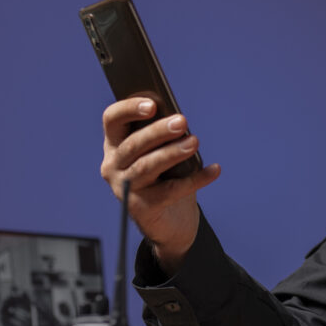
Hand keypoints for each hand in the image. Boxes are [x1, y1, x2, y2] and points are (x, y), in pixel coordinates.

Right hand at [101, 97, 220, 272]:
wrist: (169, 221)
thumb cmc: (166, 176)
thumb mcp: (162, 151)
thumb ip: (164, 136)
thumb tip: (179, 121)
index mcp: (115, 143)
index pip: (112, 119)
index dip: (128, 109)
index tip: (152, 104)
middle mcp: (113, 165)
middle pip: (133, 144)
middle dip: (158, 131)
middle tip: (182, 121)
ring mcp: (124, 187)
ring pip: (146, 166)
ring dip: (172, 153)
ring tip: (194, 143)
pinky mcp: (140, 208)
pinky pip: (169, 191)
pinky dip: (195, 179)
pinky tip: (214, 170)